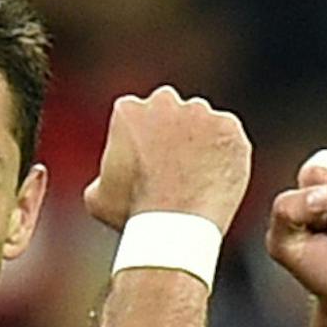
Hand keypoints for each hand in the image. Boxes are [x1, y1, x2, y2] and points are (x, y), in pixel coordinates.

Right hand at [84, 85, 250, 232]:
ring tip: (195, 177)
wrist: (174, 225)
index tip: (144, 160)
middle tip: (172, 165)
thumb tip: (106, 180)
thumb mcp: (96, 197)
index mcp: (129, 109)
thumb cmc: (132, 212)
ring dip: (200, 141)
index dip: (138, 137)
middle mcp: (165, 102)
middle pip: (170, 110)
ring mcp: (201, 113)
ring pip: (202, 122)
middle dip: (171, 130)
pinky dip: (224, 154)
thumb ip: (103, 175)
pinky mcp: (230, 128)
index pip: (135, 114)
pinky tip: (214, 179)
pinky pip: (228, 138)